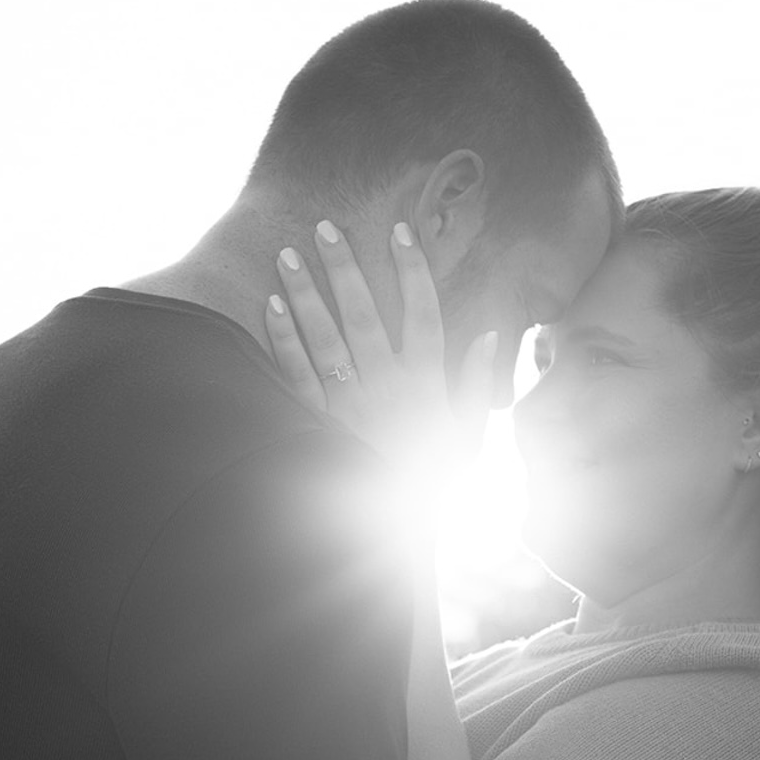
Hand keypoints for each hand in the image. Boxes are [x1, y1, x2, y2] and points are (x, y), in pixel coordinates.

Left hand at [263, 220, 497, 470]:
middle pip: (363, 316)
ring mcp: (346, 404)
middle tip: (325, 229)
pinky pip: (296, 375)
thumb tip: (489, 335)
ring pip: (323, 339)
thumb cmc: (432, 481)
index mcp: (424, 386)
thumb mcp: (468, 437)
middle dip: (344, 269)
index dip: (412, 271)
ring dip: (304, 294)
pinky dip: (282, 340)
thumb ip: (476, 385)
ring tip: (287, 255)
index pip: (422, 315)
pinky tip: (271, 307)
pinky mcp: (316, 422)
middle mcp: (384, 388)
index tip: (400, 232)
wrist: (391, 531)